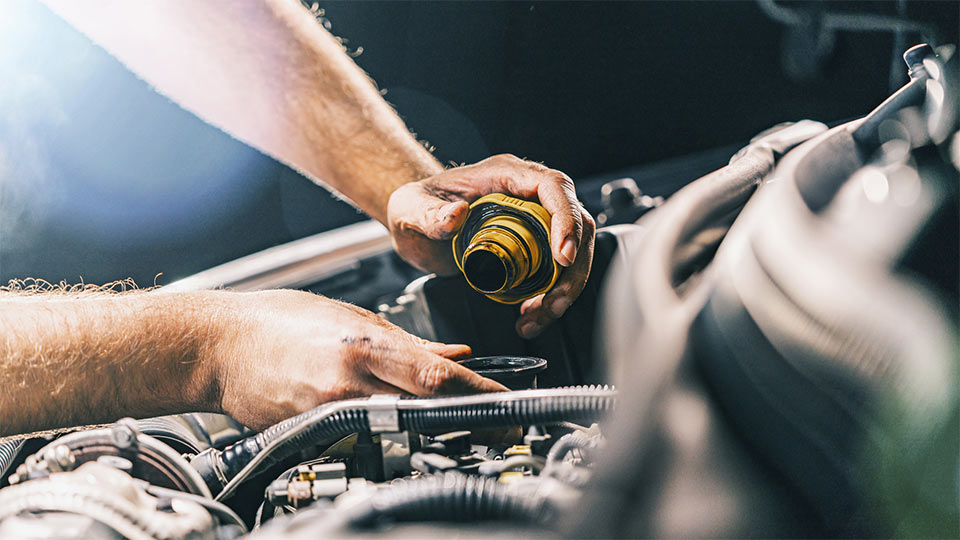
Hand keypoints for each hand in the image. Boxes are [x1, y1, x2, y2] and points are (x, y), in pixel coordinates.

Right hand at [210, 290, 506, 429]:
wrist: (218, 346)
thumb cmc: (277, 321)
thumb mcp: (351, 318)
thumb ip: (407, 342)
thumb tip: (453, 354)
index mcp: (363, 347)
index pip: (439, 376)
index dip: (482, 393)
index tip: (509, 403)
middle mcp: (350, 384)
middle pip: (427, 409)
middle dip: (469, 420)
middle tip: (498, 425)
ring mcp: (330, 413)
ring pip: (401, 429)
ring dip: (434, 429)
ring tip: (460, 428)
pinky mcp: (313, 434)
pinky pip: (366, 437)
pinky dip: (392, 435)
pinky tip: (402, 429)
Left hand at [387, 154, 595, 338]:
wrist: (415, 222)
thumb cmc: (415, 206)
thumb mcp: (411, 208)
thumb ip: (428, 214)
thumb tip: (456, 214)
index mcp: (505, 174)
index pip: (553, 187)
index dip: (566, 219)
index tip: (562, 257)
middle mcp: (527, 193)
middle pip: (577, 222)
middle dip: (574, 267)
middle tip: (553, 302)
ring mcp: (533, 218)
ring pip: (574, 249)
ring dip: (566, 287)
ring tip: (539, 316)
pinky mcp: (532, 244)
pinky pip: (557, 268)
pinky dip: (551, 295)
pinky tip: (530, 314)